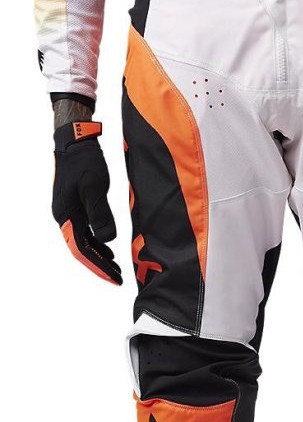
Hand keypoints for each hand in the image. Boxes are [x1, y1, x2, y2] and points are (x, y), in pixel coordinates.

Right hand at [52, 121, 121, 284]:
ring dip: (99, 254)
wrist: (75, 142)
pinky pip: (86, 231)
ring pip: (84, 241)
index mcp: (67, 215)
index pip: (82, 249)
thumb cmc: (84, 162)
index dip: (98, 265)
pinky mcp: (76, 207)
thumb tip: (108, 239)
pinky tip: (108, 247)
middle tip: (118, 278)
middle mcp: (65, 217)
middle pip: (82, 249)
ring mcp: (70, 212)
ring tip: (115, 267)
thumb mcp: (95, 188)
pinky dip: (98, 242)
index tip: (113, 277)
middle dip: (100, 265)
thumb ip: (101, 214)